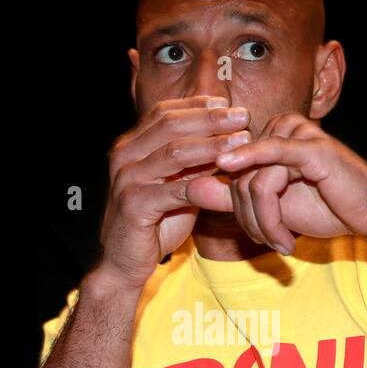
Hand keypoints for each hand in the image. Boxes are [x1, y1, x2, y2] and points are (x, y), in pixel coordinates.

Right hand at [98, 96, 252, 290]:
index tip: (230, 105)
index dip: (199, 106)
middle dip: (210, 119)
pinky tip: (225, 179)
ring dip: (211, 145)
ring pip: (173, 152)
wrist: (126, 262)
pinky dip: (201, 184)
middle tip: (242, 116)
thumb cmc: (155, 223)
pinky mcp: (133, 205)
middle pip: (171, 125)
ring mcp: (126, 179)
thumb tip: (232, 140)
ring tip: (240, 142)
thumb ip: (196, 164)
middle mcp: (124, 155)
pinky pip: (172, 190)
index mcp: (132, 144)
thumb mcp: (178, 185)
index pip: (166, 113)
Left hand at [183, 112, 366, 254]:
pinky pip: (272, 161)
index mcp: (270, 137)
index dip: (237, 211)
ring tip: (283, 242)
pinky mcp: (310, 146)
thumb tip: (192, 189)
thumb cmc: (327, 207)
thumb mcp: (270, 206)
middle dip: (252, 220)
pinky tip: (252, 200)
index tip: (257, 236)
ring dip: (266, 221)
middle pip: (239, 179)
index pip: (232, 175)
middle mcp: (282, 128)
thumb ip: (232, 197)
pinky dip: (261, 191)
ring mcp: (297, 134)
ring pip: (254, 182)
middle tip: (275, 244)